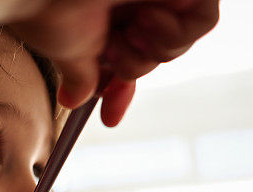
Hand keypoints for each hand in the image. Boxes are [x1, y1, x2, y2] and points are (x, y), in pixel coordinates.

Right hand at [8, 0, 219, 125]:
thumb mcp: (68, 50)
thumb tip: (73, 100)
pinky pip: (205, 20)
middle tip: (113, 52)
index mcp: (110, 12)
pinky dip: (175, 33)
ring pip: (183, 42)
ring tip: (126, 32)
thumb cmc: (47, 6)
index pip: (130, 55)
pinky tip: (145, 20)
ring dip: (151, 51)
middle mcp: (135, 0)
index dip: (122, 89)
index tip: (109, 119)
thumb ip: (81, 74)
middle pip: (158, 54)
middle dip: (135, 67)